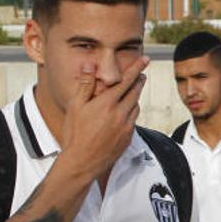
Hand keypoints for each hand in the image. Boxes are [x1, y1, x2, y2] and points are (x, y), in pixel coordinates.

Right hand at [59, 57, 148, 180]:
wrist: (82, 162)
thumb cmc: (75, 134)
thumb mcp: (75, 106)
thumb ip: (85, 84)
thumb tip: (89, 65)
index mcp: (107, 103)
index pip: (126, 80)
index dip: (136, 68)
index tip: (145, 60)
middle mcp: (121, 114)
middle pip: (135, 92)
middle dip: (139, 81)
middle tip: (141, 74)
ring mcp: (126, 126)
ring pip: (136, 106)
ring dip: (135, 97)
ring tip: (132, 92)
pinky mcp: (128, 137)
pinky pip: (134, 120)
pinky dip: (131, 112)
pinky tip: (125, 112)